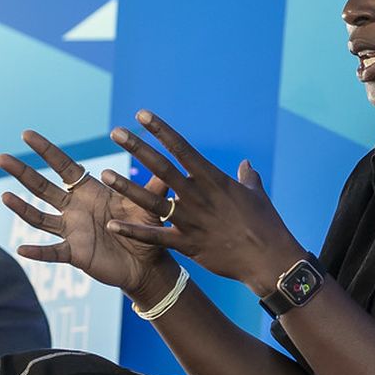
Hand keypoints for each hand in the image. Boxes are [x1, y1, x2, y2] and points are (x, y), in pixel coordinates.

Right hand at [0, 130, 178, 298]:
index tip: (27, 134)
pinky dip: (37, 252)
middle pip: (42, 187)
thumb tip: (168, 158)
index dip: (45, 150)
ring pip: (40, 217)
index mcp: (90, 191)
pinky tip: (21, 249)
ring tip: (4, 197)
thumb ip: (155, 183)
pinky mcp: (75, 254)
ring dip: (22, 208)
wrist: (147, 264)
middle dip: (22, 172)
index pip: (63, 166)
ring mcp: (71, 231)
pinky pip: (52, 252)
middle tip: (1, 157)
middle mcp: (75, 208)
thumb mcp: (150, 204)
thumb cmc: (147, 230)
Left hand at [103, 110, 309, 293]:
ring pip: (152, 201)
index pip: (182, 148)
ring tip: (105, 174)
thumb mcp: (257, 195)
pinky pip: (155, 236)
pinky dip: (133, 230)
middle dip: (137, 148)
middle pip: (161, 167)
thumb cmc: (266, 224)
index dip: (161, 130)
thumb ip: (248, 177)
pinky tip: (112, 223)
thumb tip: (247, 164)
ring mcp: (191, 220)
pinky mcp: (188, 244)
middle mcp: (198, 195)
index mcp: (214, 179)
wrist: (269, 258)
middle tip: (115, 132)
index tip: (142, 115)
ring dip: (126, 187)